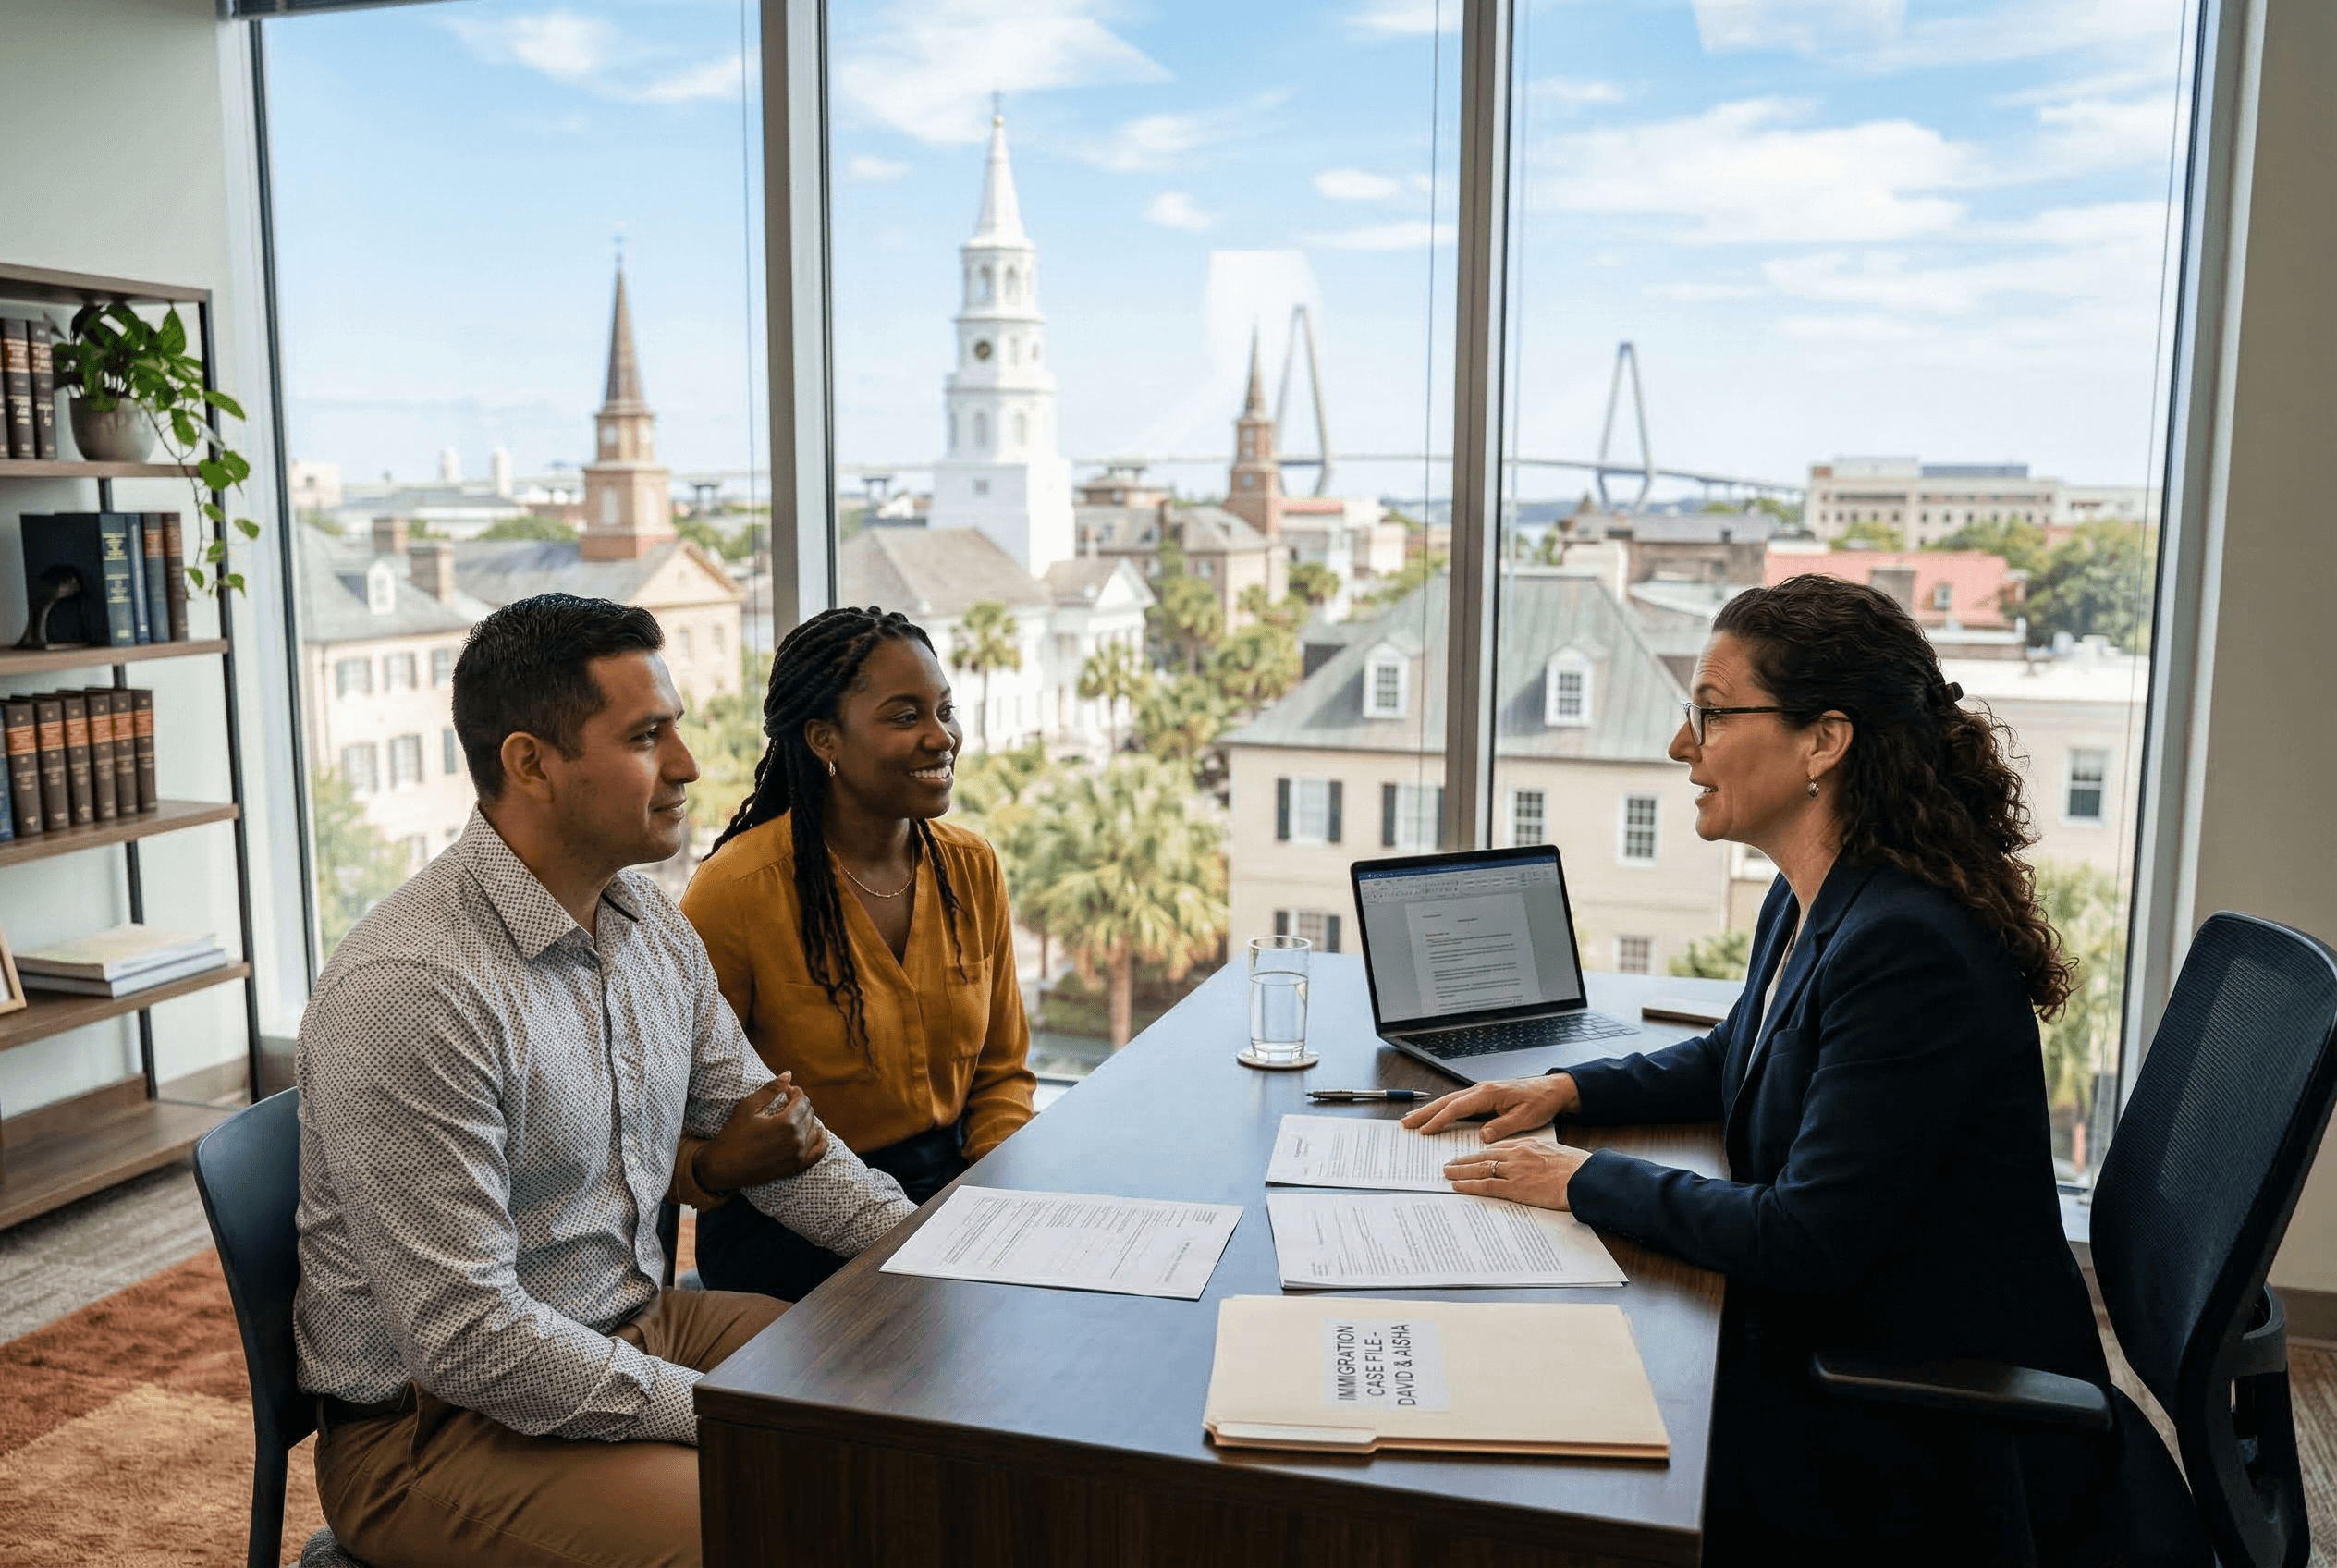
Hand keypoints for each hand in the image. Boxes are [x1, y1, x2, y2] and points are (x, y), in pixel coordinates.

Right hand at [697, 1074, 828, 1191]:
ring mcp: (798, 1155)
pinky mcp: (796, 1167)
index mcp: (787, 1123)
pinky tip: (818, 1131)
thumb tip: (789, 1074)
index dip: (795, 1092)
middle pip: (810, 1114)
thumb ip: (771, 1089)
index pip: (802, 1100)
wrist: (723, 1167)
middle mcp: (797, 1140)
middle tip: (787, 1103)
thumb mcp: (748, 1106)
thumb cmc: (733, 1135)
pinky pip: (819, 1152)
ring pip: (815, 1130)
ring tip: (796, 1116)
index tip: (786, 1091)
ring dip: (808, 1120)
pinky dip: (822, 1140)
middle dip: (801, 1105)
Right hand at [1401, 1073, 1579, 1139]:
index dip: (1439, 1119)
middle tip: (1406, 1123)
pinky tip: (1437, 1116)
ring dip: (1431, 1110)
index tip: (1425, 1130)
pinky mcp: (1485, 1096)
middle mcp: (1481, 1090)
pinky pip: (1459, 1103)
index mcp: (1488, 1093)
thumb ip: (1502, 1127)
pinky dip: (1444, 1110)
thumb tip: (1482, 1137)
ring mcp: (1481, 1092)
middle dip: (1425, 1112)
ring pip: (1450, 1101)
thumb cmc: (1540, 1102)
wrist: (1553, 1090)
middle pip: (1447, 1101)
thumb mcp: (1525, 1118)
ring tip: (1413, 1120)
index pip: (1457, 1107)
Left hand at [1442, 1138, 1592, 1210]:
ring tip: (1447, 1172)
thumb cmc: (1574, 1167)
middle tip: (1448, 1162)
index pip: (1496, 1147)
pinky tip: (1458, 1185)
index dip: (1479, 1152)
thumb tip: (1529, 1159)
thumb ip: (1535, 1153)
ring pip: (1480, 1168)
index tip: (1469, 1155)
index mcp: (1526, 1145)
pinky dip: (1469, 1185)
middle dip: (1463, 1160)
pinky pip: (1486, 1185)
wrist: (1583, 1177)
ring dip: (1460, 1170)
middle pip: (1482, 1155)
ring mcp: (1514, 1170)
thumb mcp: (1552, 1152)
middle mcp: (1516, 1154)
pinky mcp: (1515, 1187)